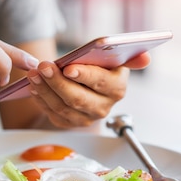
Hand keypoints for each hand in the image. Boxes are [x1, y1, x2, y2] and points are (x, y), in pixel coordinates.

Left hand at [25, 53, 150, 127]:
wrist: (88, 84)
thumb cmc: (100, 66)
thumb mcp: (114, 58)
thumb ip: (130, 56)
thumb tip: (146, 58)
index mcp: (118, 89)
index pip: (101, 83)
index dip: (84, 75)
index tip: (68, 67)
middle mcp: (104, 107)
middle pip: (78, 98)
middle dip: (57, 82)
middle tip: (43, 66)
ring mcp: (87, 118)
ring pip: (63, 107)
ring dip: (45, 90)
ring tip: (34, 74)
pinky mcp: (71, 124)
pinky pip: (53, 114)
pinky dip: (41, 100)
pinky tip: (34, 86)